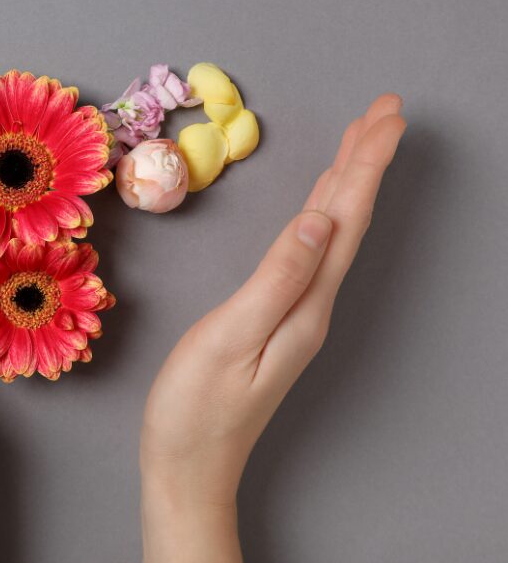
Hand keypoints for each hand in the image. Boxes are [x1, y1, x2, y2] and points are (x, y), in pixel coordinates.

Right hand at [140, 95, 406, 561]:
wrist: (187, 464)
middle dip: (368, 161)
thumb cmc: (195, 407)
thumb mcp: (231, 336)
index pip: (344, 218)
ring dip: (350, 183)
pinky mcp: (277, 319)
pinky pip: (313, 251)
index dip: (365, 164)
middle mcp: (312, 304)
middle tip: (386, 109)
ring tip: (361, 141)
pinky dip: (323, 215)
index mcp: (306, 302)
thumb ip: (277, 277)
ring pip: (333, 233)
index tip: (386, 115)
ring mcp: (297, 313)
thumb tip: (319, 219)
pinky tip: (320, 206)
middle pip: (349, 220)